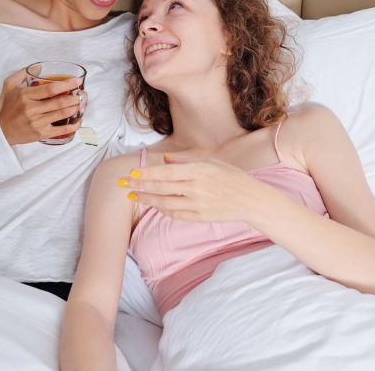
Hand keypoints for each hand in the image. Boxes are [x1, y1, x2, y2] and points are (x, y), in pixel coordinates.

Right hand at [0, 69, 85, 144]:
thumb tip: (40, 66)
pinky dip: (71, 126)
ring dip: (75, 109)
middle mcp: (32, 109)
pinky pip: (60, 130)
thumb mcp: (9, 85)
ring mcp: (37, 122)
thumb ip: (22, 73)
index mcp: (26, 95)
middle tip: (81, 95)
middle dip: (74, 98)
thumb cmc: (6, 106)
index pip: (50, 89)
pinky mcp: (40, 133)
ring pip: (61, 114)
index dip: (66, 84)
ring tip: (80, 104)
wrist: (0, 129)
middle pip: (59, 102)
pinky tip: (78, 122)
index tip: (77, 81)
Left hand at [117, 153, 278, 222]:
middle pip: (162, 187)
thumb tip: (164, 158)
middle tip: (123, 184)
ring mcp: (198, 204)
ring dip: (147, 198)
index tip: (132, 173)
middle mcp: (197, 188)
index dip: (147, 173)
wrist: (251, 199)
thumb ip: (186, 159)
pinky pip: (175, 214)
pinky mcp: (199, 217)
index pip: (167, 171)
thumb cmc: (231, 176)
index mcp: (199, 170)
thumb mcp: (211, 161)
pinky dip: (162, 209)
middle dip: (140, 185)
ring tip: (133, 195)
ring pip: (165, 202)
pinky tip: (153, 204)